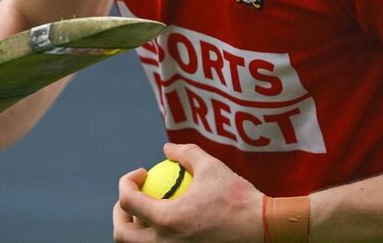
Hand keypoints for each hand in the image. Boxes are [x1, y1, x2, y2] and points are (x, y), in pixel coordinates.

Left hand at [113, 143, 262, 241]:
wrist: (262, 229)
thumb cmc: (238, 198)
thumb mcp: (211, 167)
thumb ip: (185, 154)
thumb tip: (167, 149)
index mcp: (166, 220)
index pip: (128, 202)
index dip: (126, 183)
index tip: (142, 173)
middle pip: (122, 234)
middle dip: (120, 213)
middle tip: (133, 197)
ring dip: (135, 228)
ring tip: (148, 212)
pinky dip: (155, 237)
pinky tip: (168, 223)